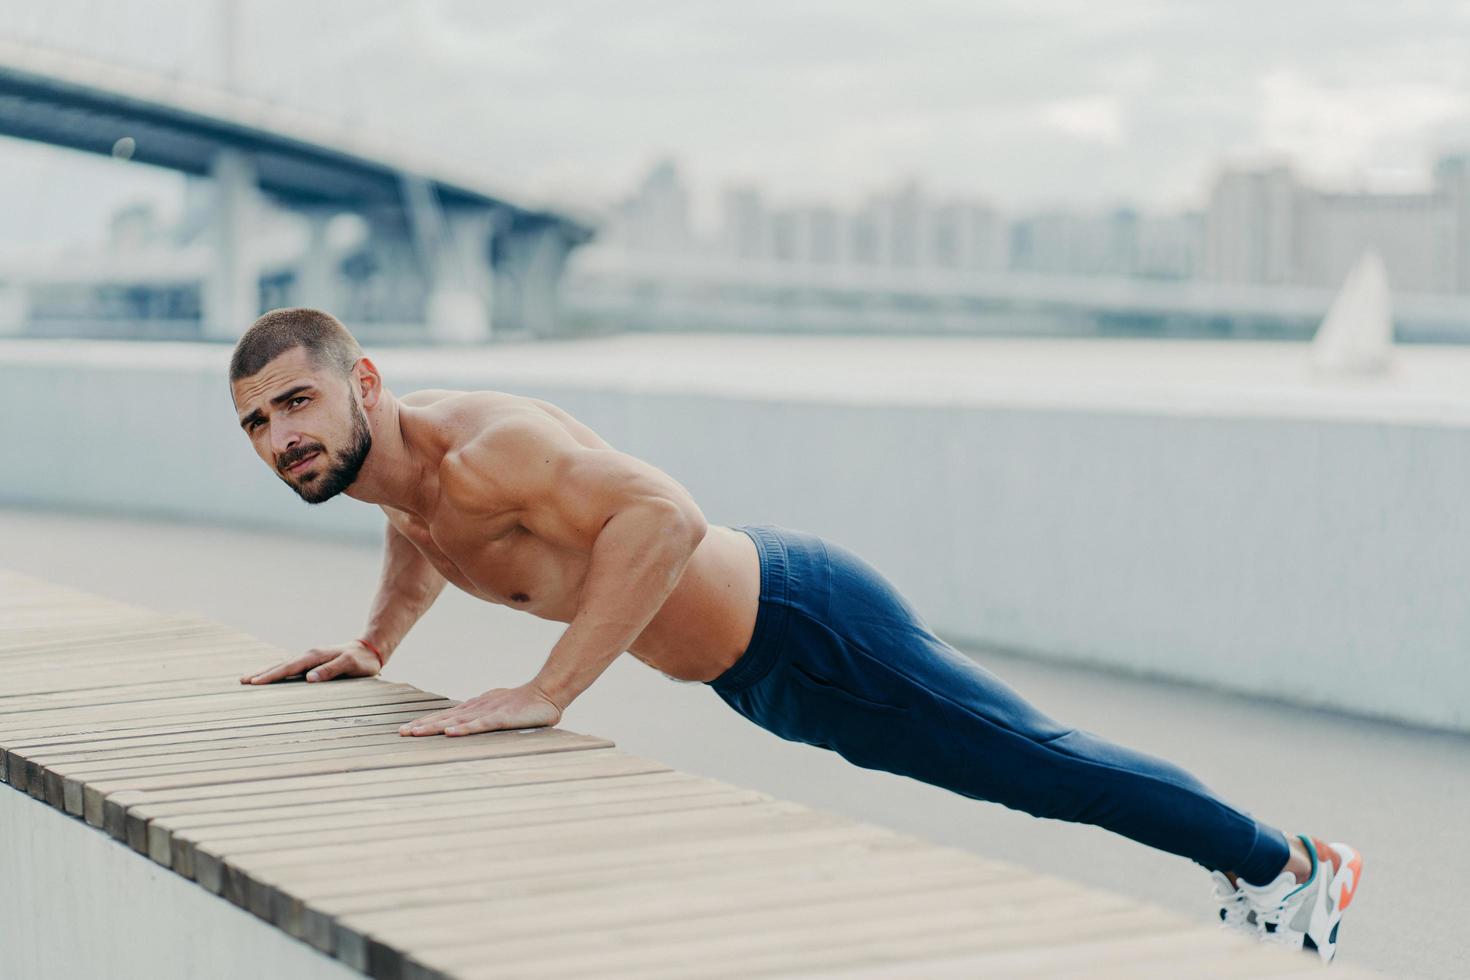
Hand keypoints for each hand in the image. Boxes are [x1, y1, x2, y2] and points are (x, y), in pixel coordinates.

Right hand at [239, 640, 383, 684]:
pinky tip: (272, 679)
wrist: (370, 649)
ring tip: (250, 680)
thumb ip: (331, 670)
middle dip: (261, 674)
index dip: (271, 676)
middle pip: (281, 666)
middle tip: (242, 682)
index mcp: (315, 656)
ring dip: (267, 673)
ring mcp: (310, 659)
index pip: (288, 668)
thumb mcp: (350, 665)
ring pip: (284, 666)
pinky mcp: (313, 663)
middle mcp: (309, 656)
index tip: (255, 683)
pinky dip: (279, 673)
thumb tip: (309, 678)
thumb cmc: (362, 660)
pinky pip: (292, 669)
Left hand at [398, 682, 561, 736]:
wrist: (547, 692)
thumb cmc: (525, 704)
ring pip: (456, 721)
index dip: (427, 723)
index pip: (446, 716)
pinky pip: (479, 725)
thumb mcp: (499, 710)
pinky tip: (450, 733)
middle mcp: (477, 708)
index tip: (408, 729)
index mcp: (476, 707)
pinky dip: (463, 729)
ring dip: (435, 728)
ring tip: (415, 733)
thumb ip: (484, 718)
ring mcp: (488, 712)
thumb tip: (469, 726)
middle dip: (422, 726)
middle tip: (401, 733)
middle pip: (445, 718)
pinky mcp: (501, 718)